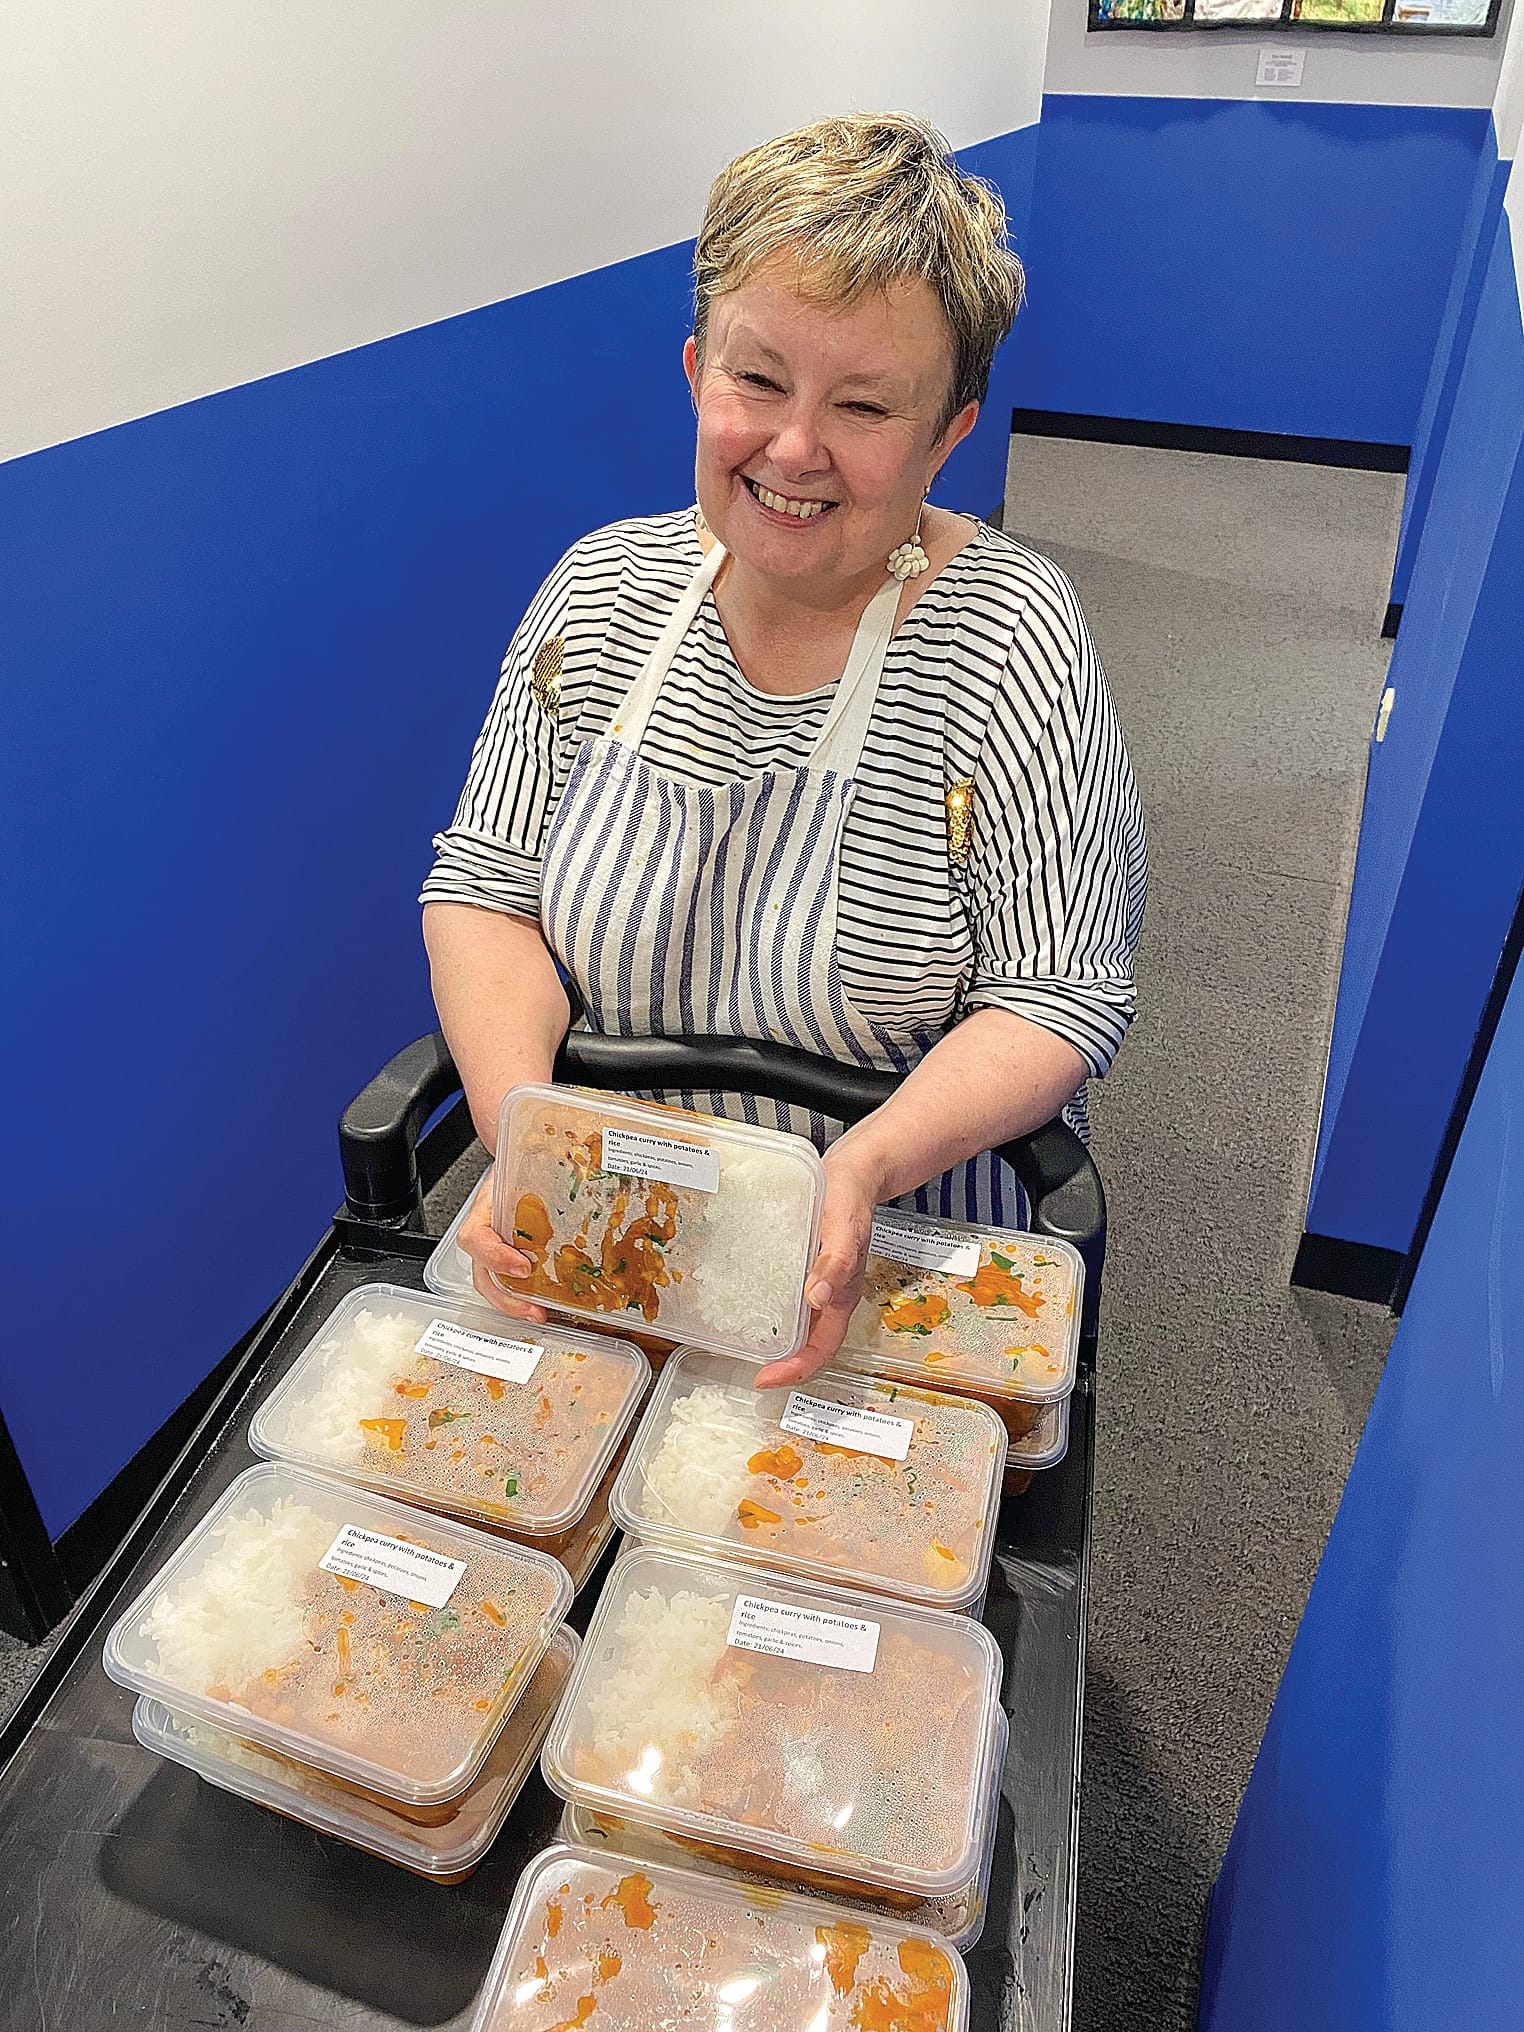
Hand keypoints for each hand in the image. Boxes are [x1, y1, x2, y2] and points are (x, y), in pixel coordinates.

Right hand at [458, 1172, 548, 1324]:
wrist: (519, 1161)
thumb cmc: (520, 1163)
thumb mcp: (529, 1159)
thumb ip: (542, 1159)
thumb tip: (581, 1159)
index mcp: (485, 1210)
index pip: (475, 1239)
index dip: (495, 1257)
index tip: (523, 1268)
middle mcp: (486, 1233)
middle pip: (481, 1274)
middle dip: (506, 1298)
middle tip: (533, 1309)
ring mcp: (495, 1247)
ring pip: (492, 1284)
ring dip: (514, 1304)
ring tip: (539, 1313)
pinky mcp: (511, 1256)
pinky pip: (509, 1281)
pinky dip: (524, 1296)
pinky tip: (545, 1303)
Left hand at [753, 1141, 880, 1389]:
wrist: (854, 1171)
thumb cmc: (851, 1198)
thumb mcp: (844, 1229)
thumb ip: (835, 1263)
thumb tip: (818, 1298)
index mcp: (842, 1295)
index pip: (821, 1348)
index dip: (796, 1369)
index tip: (766, 1378)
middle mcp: (828, 1295)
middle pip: (807, 1343)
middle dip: (782, 1362)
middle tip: (749, 1368)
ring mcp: (816, 1282)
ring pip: (797, 1323)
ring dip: (776, 1340)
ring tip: (743, 1344)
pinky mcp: (804, 1266)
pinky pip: (786, 1296)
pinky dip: (768, 1307)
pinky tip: (745, 1301)